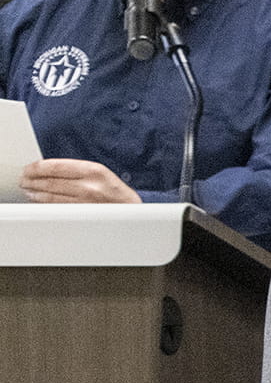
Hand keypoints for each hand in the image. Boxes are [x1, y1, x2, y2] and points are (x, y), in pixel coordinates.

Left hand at [21, 159, 137, 204]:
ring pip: (51, 196)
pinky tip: (41, 201)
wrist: (135, 213)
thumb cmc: (117, 194)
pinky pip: (58, 208)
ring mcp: (86, 203)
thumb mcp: (100, 174)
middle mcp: (89, 186)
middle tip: (25, 180)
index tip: (29, 168)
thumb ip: (76, 170)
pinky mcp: (83, 216)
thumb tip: (47, 170)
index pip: (55, 166)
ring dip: (36, 193)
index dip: (37, 167)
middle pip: (50, 182)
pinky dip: (45, 204)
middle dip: (33, 181)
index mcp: (94, 171)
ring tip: (29, 190)